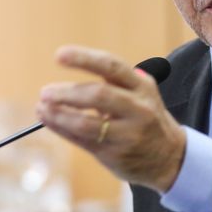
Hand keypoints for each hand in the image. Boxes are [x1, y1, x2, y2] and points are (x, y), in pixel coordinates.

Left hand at [36, 45, 185, 191]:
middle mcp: (138, 108)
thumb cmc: (145, 118)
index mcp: (142, 86)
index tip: (59, 55)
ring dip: (59, 114)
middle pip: (98, 95)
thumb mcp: (140, 94)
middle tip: (46, 91)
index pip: (112, 66)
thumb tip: (69, 68)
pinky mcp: (116, 154)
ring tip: (42, 106)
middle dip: (67, 92)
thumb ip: (113, 82)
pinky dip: (61, 128)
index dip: (84, 59)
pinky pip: (82, 140)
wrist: (169, 156)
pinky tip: (49, 120)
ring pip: (87, 123)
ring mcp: (128, 133)